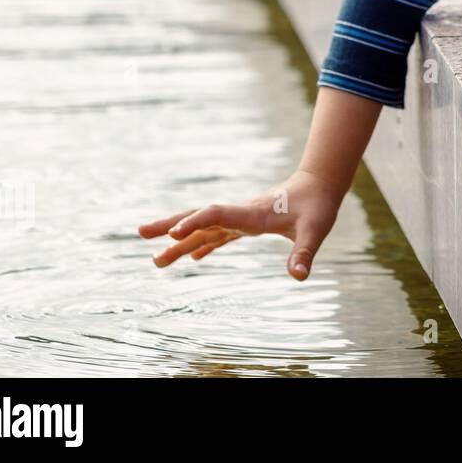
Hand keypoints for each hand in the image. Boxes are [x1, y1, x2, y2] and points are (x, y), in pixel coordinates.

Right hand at [138, 169, 344, 279]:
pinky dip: (203, 245)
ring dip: (180, 241)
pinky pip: (219, 235)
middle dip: (169, 225)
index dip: (195, 223)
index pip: (217, 215)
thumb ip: (305, 252)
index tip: (173, 234)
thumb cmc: (318, 206)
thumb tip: (299, 277)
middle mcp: (241, 214)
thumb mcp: (316, 230)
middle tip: (140, 233)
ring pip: (204, 228)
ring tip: (155, 259)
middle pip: (199, 217)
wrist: (321, 185)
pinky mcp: (247, 224)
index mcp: (253, 213)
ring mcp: (242, 218)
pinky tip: (192, 258)